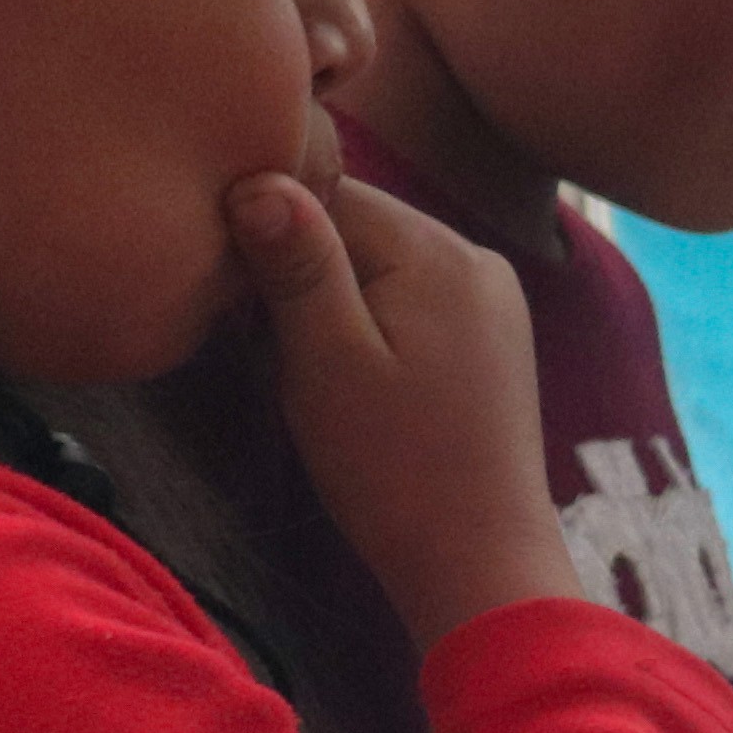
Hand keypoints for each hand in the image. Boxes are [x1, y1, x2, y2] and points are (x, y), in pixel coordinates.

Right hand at [231, 170, 571, 647]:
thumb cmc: (393, 467)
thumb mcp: (326, 361)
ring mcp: (494, 299)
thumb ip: (299, 266)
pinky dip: (370, 323)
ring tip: (311, 366)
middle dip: (304, 269)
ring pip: (382, 264)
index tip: (238, 296)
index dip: (268, 233)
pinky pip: (413, 299)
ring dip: (333, 300)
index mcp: (440, 251)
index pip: (329, 194)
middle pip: (359, 226)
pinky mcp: (493, 339)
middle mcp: (478, 258)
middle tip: (271, 341)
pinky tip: (355, 378)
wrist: (478, 555)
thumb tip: (261, 177)